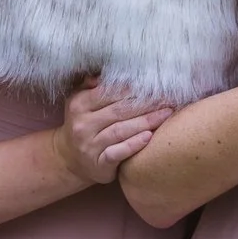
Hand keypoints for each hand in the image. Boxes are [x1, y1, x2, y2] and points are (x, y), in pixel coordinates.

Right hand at [56, 84, 174, 184]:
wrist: (69, 160)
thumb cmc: (83, 124)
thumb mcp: (80, 102)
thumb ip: (91, 86)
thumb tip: (104, 74)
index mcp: (79, 104)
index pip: (109, 92)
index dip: (134, 87)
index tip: (155, 83)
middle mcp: (82, 124)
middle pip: (119, 110)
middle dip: (146, 103)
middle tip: (168, 97)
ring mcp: (89, 145)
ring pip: (121, 130)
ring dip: (146, 121)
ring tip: (167, 113)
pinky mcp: (99, 164)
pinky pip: (118, 153)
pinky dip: (134, 145)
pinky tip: (149, 137)